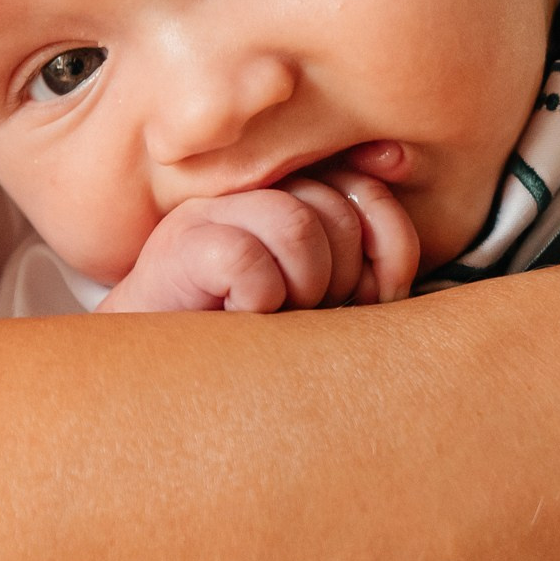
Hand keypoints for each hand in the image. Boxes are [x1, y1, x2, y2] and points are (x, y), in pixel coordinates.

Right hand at [97, 165, 421, 313]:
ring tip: (274, 317)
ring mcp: (214, 210)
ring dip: (300, 289)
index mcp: (295, 194)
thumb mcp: (327, 301)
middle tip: (308, 316)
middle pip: (337, 210)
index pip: (367, 186)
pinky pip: (247, 259)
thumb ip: (368, 261)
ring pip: (297, 226)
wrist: (157, 376)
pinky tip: (238, 319)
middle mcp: (255, 190)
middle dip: (342, 280)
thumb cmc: (253, 341)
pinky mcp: (180, 243)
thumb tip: (402, 184)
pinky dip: (256, 301)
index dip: (392, 240)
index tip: (382, 293)